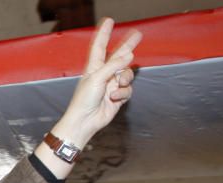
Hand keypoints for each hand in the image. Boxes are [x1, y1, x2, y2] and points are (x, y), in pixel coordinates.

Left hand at [52, 18, 141, 148]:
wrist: (86, 121)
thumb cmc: (84, 100)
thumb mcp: (98, 78)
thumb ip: (114, 65)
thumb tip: (129, 55)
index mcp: (94, 67)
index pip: (100, 46)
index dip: (105, 33)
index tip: (109, 21)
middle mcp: (104, 74)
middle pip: (119, 56)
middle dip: (128, 46)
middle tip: (137, 35)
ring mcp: (111, 85)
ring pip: (127, 75)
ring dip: (124, 80)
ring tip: (116, 87)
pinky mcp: (118, 97)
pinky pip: (127, 90)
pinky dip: (123, 94)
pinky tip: (113, 99)